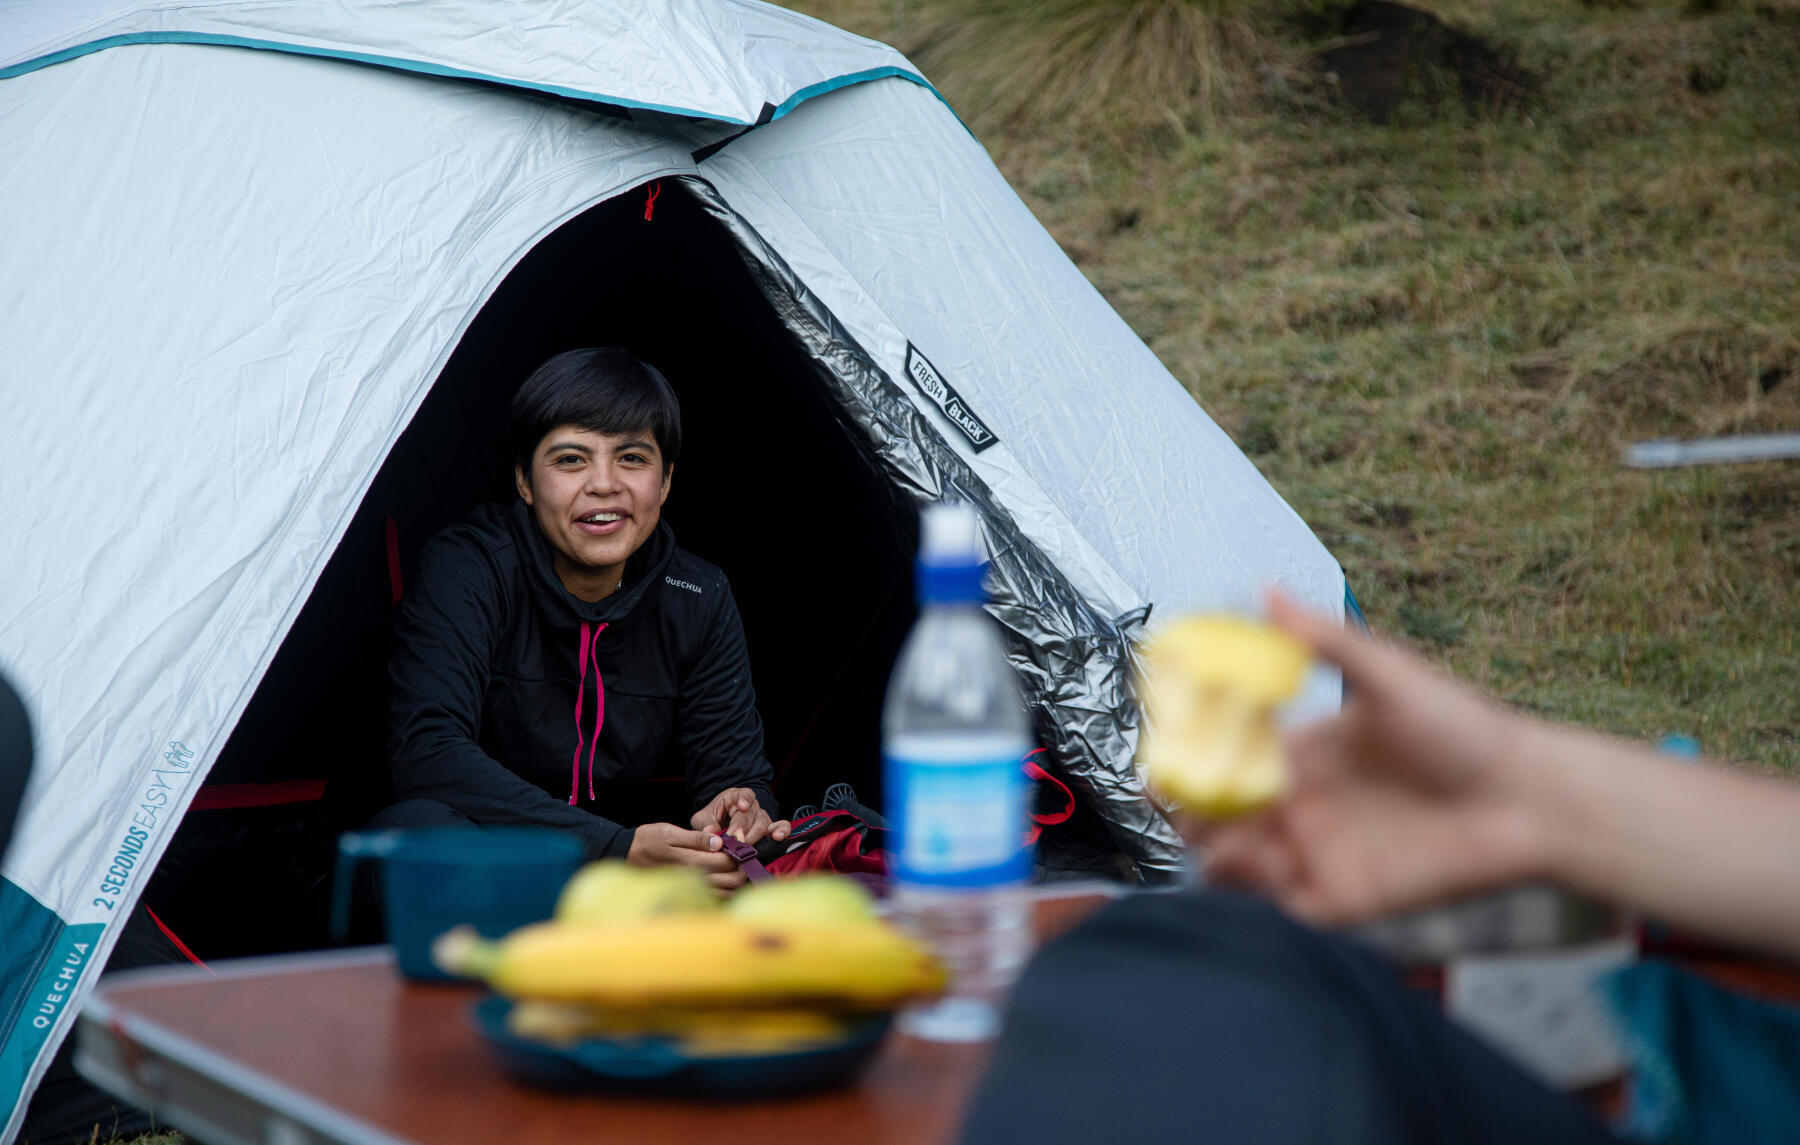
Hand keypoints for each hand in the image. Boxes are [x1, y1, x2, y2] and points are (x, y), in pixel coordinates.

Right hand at [626, 821, 745, 892]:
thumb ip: (696, 838)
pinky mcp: (690, 893)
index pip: (726, 860)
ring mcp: (692, 888)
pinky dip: (728, 890)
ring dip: (737, 879)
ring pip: (727, 892)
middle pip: (732, 879)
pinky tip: (725, 875)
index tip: (739, 839)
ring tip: (735, 863)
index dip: (738, 850)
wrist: (629, 856)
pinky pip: (717, 898)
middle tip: (741, 853)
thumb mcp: (669, 832)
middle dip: (742, 866)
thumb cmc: (649, 840)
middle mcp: (693, 878)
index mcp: (690, 861)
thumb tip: (718, 842)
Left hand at [691, 787, 790, 845]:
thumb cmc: (712, 820)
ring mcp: (762, 817)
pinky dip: (782, 831)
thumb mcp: (702, 819)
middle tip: (734, 840)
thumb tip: (710, 832)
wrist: (720, 828)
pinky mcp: (769, 830)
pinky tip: (777, 837)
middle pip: (752, 814)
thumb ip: (705, 824)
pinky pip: (781, 826)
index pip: (745, 794)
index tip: (742, 807)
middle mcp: (752, 806)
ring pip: (764, 823)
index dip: (745, 800)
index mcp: (736, 797)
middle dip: (743, 828)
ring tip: (745, 847)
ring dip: (754, 836)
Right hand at [1195, 590, 1550, 926]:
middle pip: (1219, 812)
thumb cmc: (1466, 731)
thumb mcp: (1389, 676)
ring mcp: (1316, 852)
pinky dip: (1254, 888)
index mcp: (1305, 751)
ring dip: (1212, 848)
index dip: (1191, 752)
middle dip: (1187, 808)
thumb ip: (1324, 640)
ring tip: (1218, 832)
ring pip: (1234, 861)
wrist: (1528, 799)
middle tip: (1175, 797)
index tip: (1165, 745)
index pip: (1227, 753)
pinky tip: (1263, 860)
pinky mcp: (1338, 897)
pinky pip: (1276, 903)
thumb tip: (1267, 590)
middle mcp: (1302, 804)